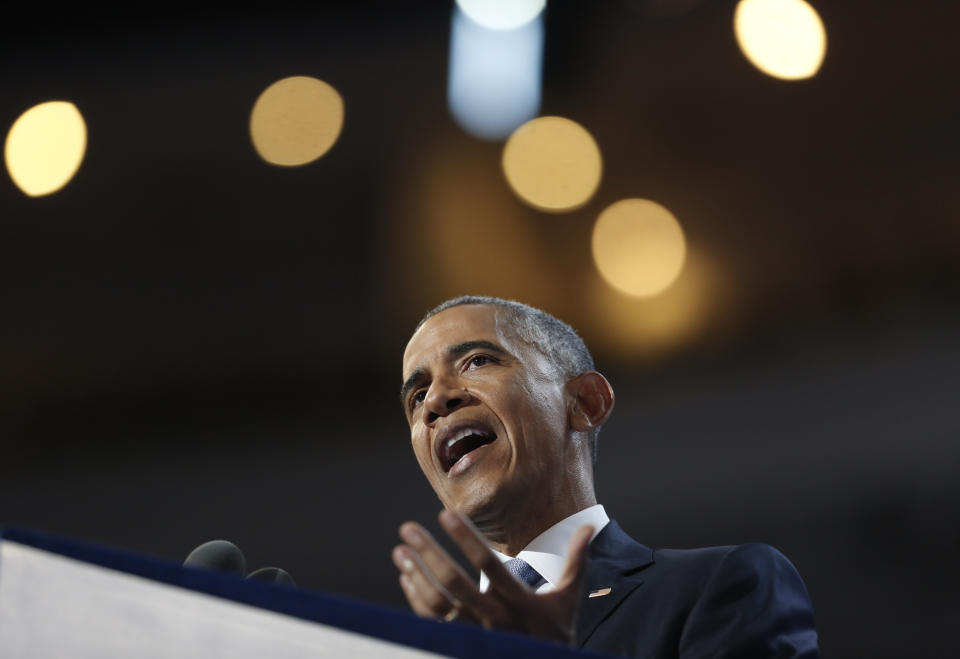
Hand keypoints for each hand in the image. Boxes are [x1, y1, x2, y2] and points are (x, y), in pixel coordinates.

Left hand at [391, 509, 592, 645]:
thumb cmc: (554, 636)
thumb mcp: (568, 600)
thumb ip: (576, 562)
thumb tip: (589, 526)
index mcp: (517, 602)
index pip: (487, 564)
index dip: (466, 538)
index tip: (444, 514)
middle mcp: (492, 619)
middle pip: (454, 582)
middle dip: (428, 553)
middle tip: (408, 527)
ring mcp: (472, 635)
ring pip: (436, 604)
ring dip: (415, 575)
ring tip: (400, 550)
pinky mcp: (457, 645)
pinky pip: (430, 622)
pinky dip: (415, 599)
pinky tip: (407, 577)